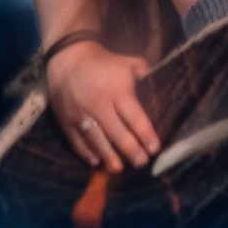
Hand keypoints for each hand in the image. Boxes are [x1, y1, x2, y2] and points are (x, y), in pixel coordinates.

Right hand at [45, 41, 159, 172]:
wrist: (67, 58)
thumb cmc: (103, 63)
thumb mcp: (126, 63)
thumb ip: (143, 73)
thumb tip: (161, 83)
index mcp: (117, 90)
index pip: (134, 117)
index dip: (146, 135)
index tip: (155, 149)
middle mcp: (99, 104)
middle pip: (118, 134)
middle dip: (132, 152)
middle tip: (142, 162)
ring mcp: (80, 114)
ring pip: (97, 142)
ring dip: (110, 158)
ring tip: (119, 169)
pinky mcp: (66, 121)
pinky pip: (78, 142)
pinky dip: (87, 153)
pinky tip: (96, 161)